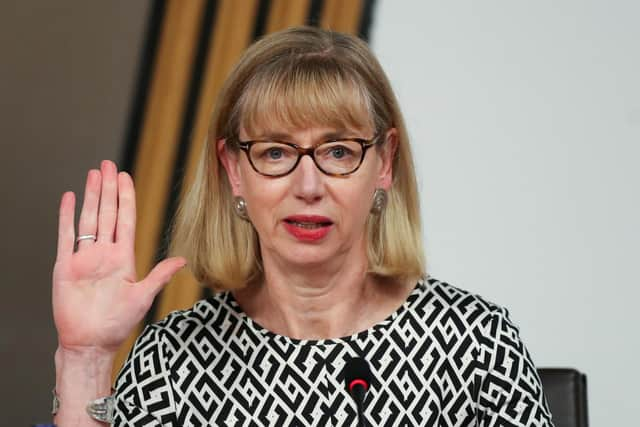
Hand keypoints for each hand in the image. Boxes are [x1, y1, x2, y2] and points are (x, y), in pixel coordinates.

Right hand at [52, 160, 185, 354]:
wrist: (90, 343)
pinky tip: (68, 198)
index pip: (126, 220)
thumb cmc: (117, 323)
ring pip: (88, 219)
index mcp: (123, 258)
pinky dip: (66, 216)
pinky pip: (65, 236)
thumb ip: (160, 275)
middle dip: (108, 188)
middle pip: (107, 213)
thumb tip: (183, 260)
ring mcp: (84, 258)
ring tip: (93, 174)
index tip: (125, 177)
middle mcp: (104, 253)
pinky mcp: (65, 266)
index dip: (126, 197)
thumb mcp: (143, 296)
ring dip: (90, 196)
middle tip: (108, 164)